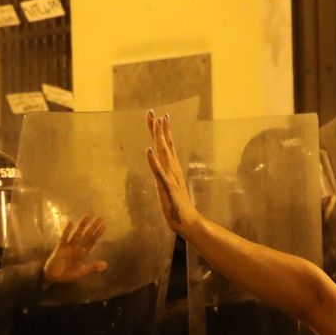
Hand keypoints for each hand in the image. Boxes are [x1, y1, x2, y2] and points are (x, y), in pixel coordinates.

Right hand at [42, 215, 107, 284]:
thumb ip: (93, 267)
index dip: (98, 234)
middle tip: (100, 218)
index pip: (92, 241)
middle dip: (93, 227)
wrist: (54, 277)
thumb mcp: (82, 271)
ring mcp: (69, 246)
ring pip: (77, 234)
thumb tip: (106, 265)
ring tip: (87, 217)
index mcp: (83, 253)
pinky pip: (64, 238)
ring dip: (82, 226)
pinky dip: (67, 231)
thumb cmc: (67, 274)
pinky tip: (70, 223)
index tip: (104, 225)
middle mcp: (77, 247)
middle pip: (86, 235)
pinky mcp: (60, 248)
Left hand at [145, 110, 200, 233]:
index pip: (168, 146)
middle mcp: (172, 169)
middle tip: (154, 112)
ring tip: (155, 123)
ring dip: (158, 138)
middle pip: (165, 145)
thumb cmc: (178, 207)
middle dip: (159, 128)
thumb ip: (168, 178)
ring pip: (163, 154)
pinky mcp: (166, 187)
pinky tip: (148, 151)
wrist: (187, 222)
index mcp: (173, 169)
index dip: (163, 131)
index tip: (160, 116)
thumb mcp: (170, 189)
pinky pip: (158, 172)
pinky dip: (153, 161)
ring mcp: (170, 177)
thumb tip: (166, 170)